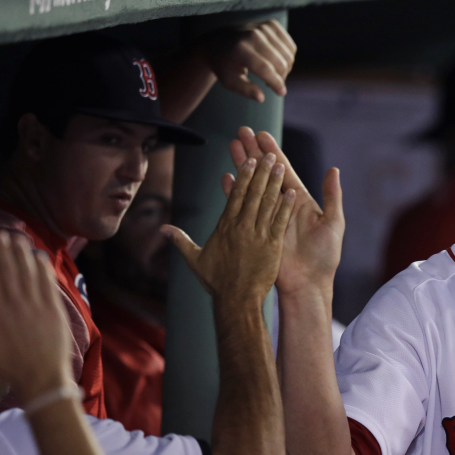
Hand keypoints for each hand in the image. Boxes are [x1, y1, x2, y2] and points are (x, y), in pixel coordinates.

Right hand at [0, 233, 71, 402]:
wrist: (43, 378)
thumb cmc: (10, 367)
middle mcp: (18, 305)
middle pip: (11, 271)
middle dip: (5, 250)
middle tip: (1, 234)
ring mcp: (39, 306)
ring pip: (30, 274)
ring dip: (23, 254)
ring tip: (18, 239)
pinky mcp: (56, 310)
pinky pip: (49, 284)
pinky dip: (44, 269)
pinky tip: (40, 256)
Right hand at [162, 152, 296, 303]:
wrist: (236, 300)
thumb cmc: (216, 282)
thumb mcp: (195, 260)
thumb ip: (181, 241)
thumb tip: (162, 229)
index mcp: (225, 227)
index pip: (235, 195)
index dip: (243, 176)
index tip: (248, 160)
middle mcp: (242, 227)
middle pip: (252, 193)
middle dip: (260, 172)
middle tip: (267, 154)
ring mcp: (258, 235)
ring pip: (267, 203)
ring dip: (274, 183)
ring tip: (279, 165)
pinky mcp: (272, 246)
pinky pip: (279, 221)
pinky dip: (286, 206)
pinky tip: (291, 192)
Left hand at [202, 20, 296, 102]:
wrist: (219, 42)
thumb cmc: (225, 66)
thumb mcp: (230, 81)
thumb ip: (246, 90)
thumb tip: (261, 98)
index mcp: (240, 49)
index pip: (265, 69)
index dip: (276, 83)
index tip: (281, 93)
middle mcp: (253, 35)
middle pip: (279, 62)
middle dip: (281, 78)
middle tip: (272, 85)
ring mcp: (264, 28)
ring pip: (288, 55)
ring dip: (285, 69)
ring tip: (273, 75)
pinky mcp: (272, 25)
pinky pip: (290, 46)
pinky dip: (288, 57)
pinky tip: (278, 63)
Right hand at [228, 127, 343, 295]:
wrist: (308, 285)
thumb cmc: (324, 257)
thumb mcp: (333, 223)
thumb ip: (332, 196)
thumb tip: (333, 169)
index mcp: (300, 201)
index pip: (283, 170)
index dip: (272, 152)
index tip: (261, 134)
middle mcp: (282, 205)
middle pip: (264, 173)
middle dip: (252, 152)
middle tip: (240, 132)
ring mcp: (267, 216)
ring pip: (252, 185)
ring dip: (241, 166)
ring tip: (231, 146)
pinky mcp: (257, 230)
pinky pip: (243, 208)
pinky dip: (234, 193)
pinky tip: (226, 177)